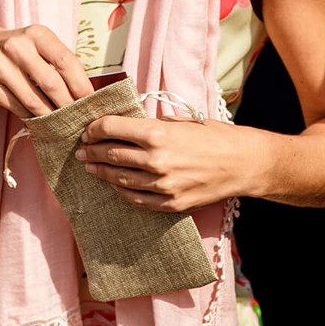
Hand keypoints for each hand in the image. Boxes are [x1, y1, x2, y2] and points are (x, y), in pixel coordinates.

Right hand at [0, 22, 94, 119]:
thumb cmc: (19, 49)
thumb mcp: (39, 44)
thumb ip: (59, 62)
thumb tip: (84, 95)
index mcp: (36, 34)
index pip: (65, 60)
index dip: (80, 84)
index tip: (88, 100)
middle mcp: (17, 47)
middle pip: (50, 83)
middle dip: (67, 105)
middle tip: (76, 118)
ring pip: (32, 100)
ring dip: (50, 116)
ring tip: (61, 123)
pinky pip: (16, 108)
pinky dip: (31, 118)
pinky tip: (39, 121)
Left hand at [74, 114, 268, 212]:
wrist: (243, 163)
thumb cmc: (213, 136)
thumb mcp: (180, 121)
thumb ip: (150, 125)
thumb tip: (123, 126)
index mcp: (157, 134)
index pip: (110, 128)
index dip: (94, 129)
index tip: (88, 130)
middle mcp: (156, 160)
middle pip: (110, 154)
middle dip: (91, 151)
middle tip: (82, 150)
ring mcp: (162, 185)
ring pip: (119, 179)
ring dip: (102, 172)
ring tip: (92, 167)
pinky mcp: (170, 204)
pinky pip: (136, 200)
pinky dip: (122, 191)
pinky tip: (115, 185)